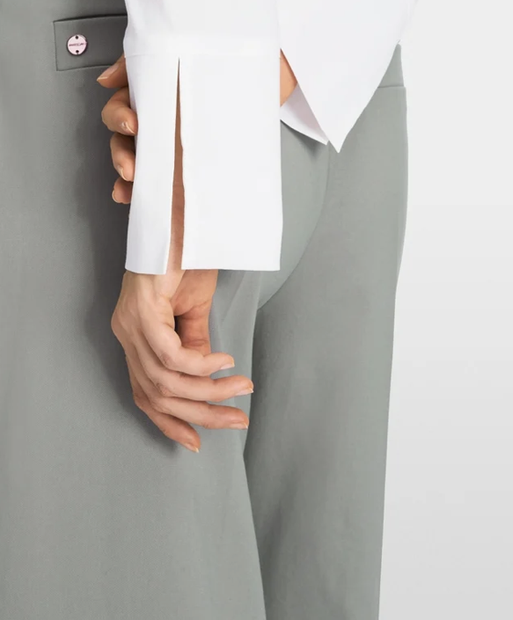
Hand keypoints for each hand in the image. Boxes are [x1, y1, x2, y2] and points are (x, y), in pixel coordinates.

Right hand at [98, 51, 297, 204]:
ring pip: (138, 160)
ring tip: (132, 183)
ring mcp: (172, 140)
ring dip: (127, 175)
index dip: (119, 118)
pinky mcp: (189, 157)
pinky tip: (134, 197)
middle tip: (132, 168)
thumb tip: (107, 80)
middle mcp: (157, 118)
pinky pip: (164, 176)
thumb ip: (144, 59)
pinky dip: (143, 190)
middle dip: (121, 155)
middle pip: (123, 140)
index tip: (133, 126)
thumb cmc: (218, 56)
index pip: (119, 109)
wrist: (263, 66)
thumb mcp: (177, 48)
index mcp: (150, 94)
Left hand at [111, 263, 252, 452]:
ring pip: (167, 380)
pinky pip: (173, 356)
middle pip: (158, 394)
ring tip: (241, 387)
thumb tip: (205, 376)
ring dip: (210, 390)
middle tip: (238, 420)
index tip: (198, 441)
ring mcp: (131, 324)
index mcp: (133, 334)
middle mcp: (125, 333)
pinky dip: (202, 365)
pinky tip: (225, 362)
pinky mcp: (143, 312)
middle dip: (201, 414)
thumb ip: (195, 342)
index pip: (145, 393)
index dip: (171, 421)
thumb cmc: (184, 254)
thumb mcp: (193, 307)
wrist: (180, 216)